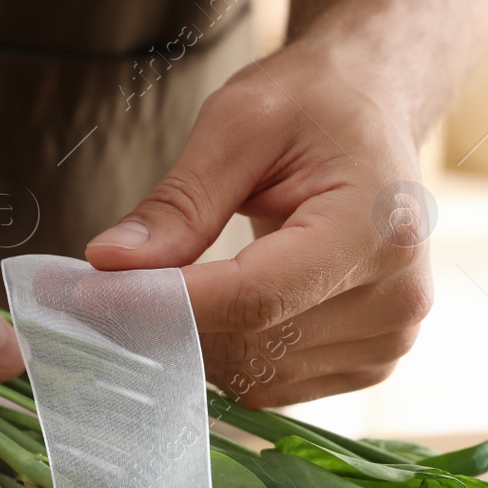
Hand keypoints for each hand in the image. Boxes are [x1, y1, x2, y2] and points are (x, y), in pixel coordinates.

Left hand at [84, 42, 432, 406]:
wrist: (374, 113)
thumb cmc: (313, 105)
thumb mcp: (239, 123)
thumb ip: (179, 203)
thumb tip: (109, 262)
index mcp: (377, 228)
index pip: (255, 297)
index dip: (165, 305)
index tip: (90, 295)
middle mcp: (397, 296)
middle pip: (252, 344)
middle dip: (167, 323)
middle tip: (105, 290)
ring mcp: (391, 337)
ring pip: (257, 375)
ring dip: (196, 343)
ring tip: (170, 287)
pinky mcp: (373, 361)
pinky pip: (275, 383)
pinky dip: (229, 355)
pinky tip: (219, 306)